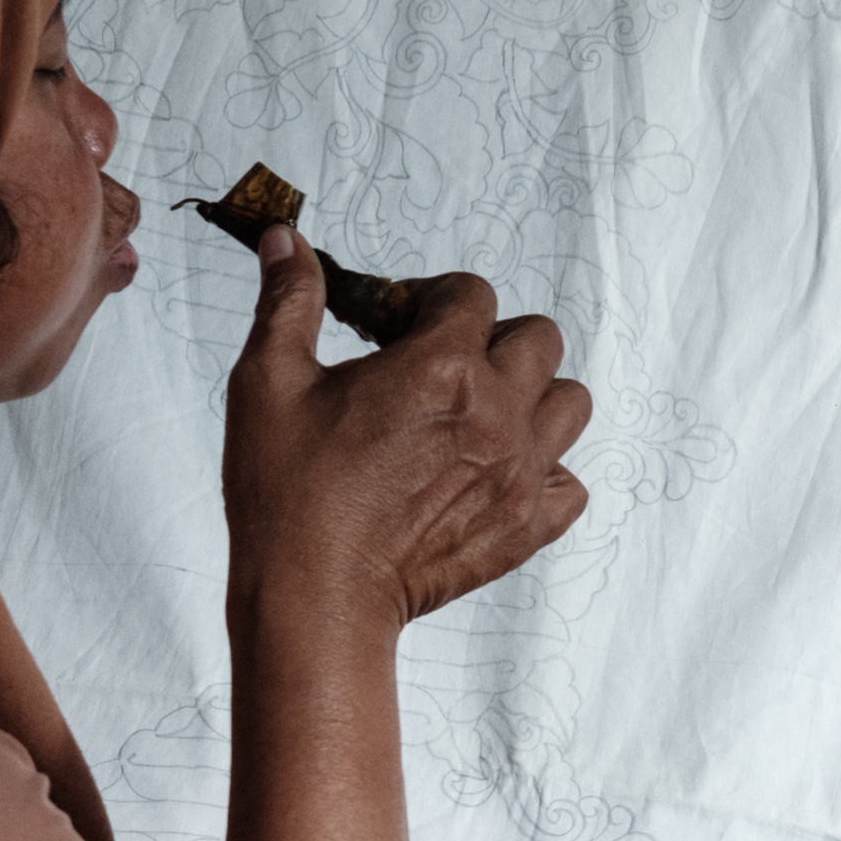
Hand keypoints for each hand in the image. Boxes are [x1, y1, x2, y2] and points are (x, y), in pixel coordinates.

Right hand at [221, 229, 589, 636]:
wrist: (313, 601)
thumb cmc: (285, 494)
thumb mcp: (268, 382)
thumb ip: (288, 301)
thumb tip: (284, 239)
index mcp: (439, 367)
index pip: (470, 292)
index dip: (430, 298)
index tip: (394, 325)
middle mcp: (497, 413)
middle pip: (537, 337)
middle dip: (490, 337)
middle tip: (438, 367)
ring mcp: (520, 473)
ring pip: (569, 402)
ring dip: (531, 396)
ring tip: (476, 416)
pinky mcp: (526, 527)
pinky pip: (571, 483)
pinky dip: (544, 472)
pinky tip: (493, 474)